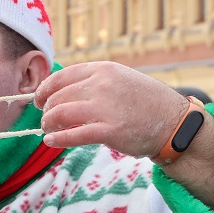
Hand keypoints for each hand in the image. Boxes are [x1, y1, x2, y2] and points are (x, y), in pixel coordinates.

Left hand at [33, 62, 187, 158]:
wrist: (175, 122)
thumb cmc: (145, 102)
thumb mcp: (120, 80)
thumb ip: (92, 82)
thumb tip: (58, 93)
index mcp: (103, 69)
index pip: (60, 77)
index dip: (43, 90)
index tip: (38, 100)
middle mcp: (102, 85)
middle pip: (56, 97)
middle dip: (46, 110)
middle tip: (46, 120)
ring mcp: (106, 107)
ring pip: (59, 114)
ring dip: (48, 124)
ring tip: (48, 130)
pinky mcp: (110, 130)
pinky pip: (73, 135)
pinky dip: (57, 139)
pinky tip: (51, 142)